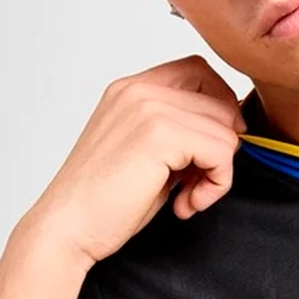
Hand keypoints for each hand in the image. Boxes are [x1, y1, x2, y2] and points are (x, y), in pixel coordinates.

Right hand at [24, 53, 245, 268]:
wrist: (68, 226)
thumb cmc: (104, 200)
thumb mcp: (146, 154)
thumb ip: (180, 133)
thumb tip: (229, 132)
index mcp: (133, 89)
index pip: (200, 72)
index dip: (220, 111)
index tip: (210, 152)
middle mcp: (139, 90)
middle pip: (220, 102)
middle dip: (221, 149)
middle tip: (196, 185)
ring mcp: (148, 108)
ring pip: (226, 131)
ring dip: (218, 174)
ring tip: (187, 198)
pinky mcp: (159, 135)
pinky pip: (221, 153)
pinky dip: (216, 185)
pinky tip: (185, 204)